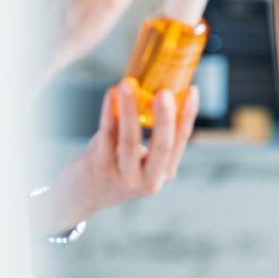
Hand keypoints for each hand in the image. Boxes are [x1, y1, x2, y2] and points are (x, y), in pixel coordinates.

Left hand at [38, 81, 199, 232]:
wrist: (86, 193)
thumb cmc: (119, 163)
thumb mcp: (143, 155)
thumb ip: (153, 130)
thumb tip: (161, 86)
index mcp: (165, 171)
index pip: (180, 140)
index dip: (188, 115)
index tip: (192, 90)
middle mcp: (148, 179)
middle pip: (161, 146)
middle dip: (165, 117)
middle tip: (165, 92)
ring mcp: (124, 176)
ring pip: (130, 140)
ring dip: (129, 109)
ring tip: (128, 84)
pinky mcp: (101, 167)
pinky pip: (107, 135)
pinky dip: (109, 112)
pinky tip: (111, 94)